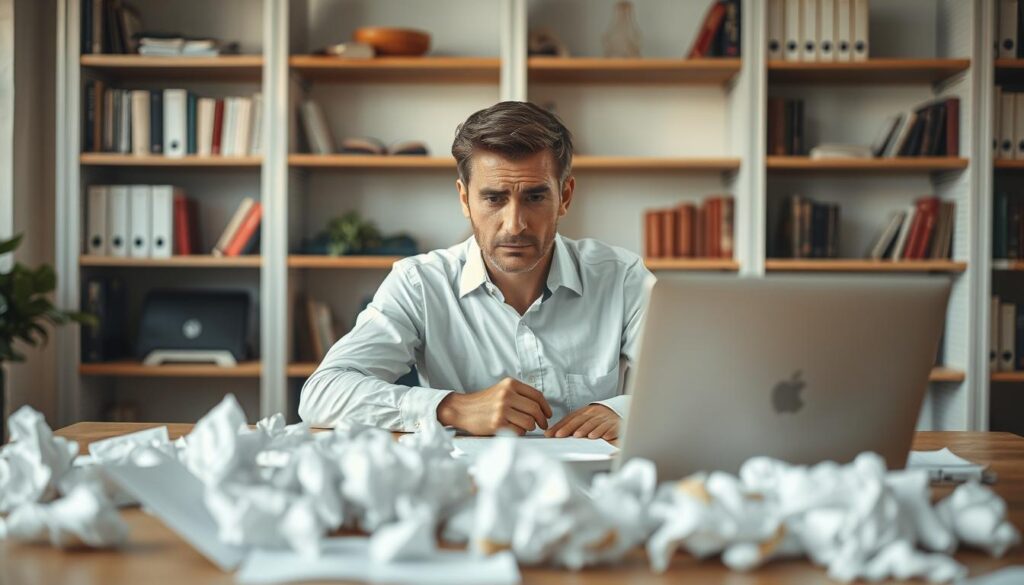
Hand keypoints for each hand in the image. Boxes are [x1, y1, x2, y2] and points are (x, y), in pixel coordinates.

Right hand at [436, 377, 552, 435]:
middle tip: (542, 425)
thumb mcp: (501, 390)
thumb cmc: (484, 402)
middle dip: (542, 420)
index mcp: (510, 384)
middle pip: (535, 409)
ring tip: (525, 427)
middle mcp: (507, 394)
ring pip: (529, 422)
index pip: (537, 395)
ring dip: (531, 427)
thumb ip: (519, 394)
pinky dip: (520, 432)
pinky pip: (519, 431)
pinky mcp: (497, 423)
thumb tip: (541, 406)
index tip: (548, 414)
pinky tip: (513, 429)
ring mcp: (502, 409)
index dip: (546, 407)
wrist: (462, 409)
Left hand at [545, 404, 619, 439]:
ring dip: (587, 429)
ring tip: (579, 435)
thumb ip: (566, 425)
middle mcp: (594, 414)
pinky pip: (612, 427)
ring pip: (595, 423)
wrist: (616, 412)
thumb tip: (548, 434)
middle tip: (561, 435)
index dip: (561, 426)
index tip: (552, 434)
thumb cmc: (595, 419)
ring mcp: (605, 418)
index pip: (570, 418)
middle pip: (580, 420)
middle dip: (570, 428)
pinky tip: (604, 437)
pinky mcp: (616, 424)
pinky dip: (607, 432)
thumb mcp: (581, 419)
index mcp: (584, 412)